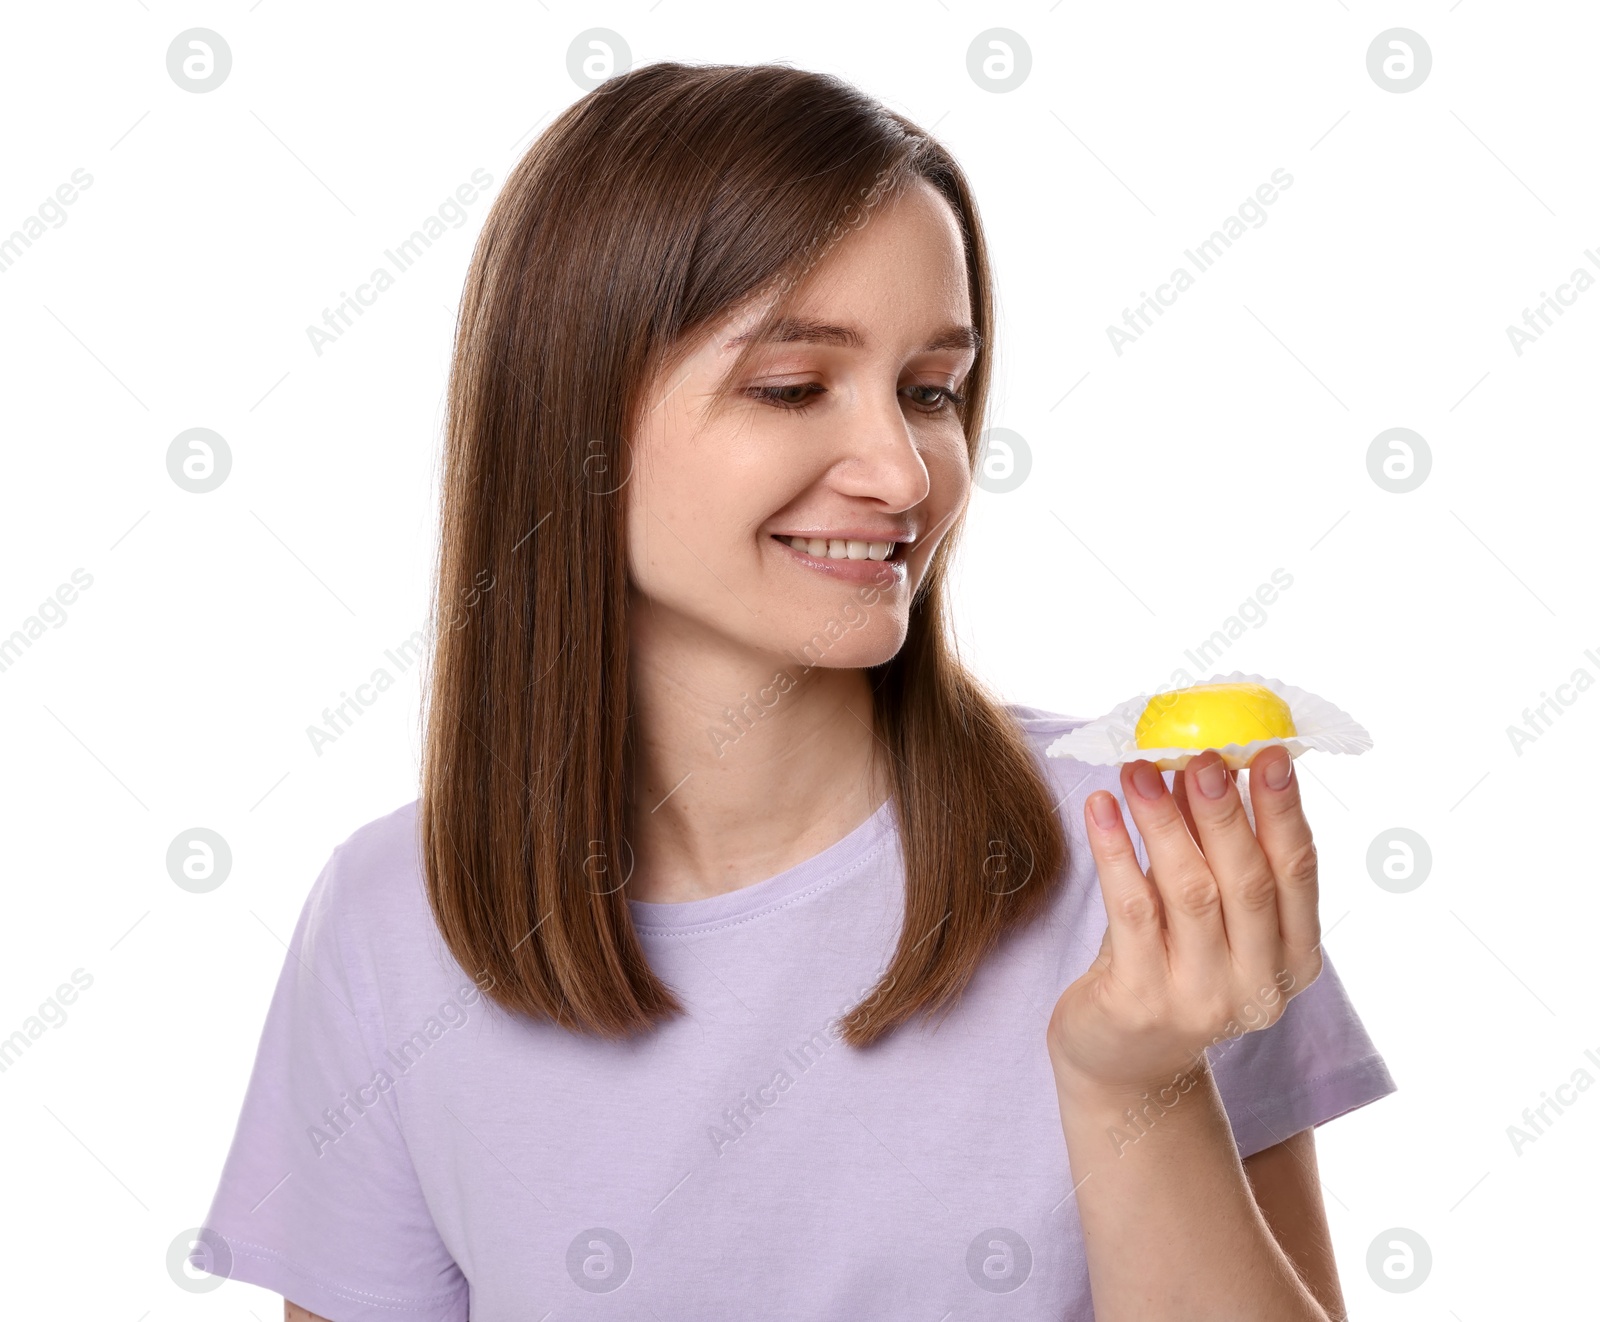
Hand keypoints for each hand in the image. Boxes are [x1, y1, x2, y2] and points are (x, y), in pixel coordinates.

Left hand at [1045, 746, 1323, 1097]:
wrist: (1121, 1062)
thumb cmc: (1167, 965)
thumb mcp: (1200, 908)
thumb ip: (1208, 845)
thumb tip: (1202, 760)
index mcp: (1293, 960)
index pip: (1298, 875)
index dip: (1284, 811)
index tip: (1268, 754)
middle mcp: (1256, 986)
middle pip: (1247, 882)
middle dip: (1225, 811)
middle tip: (1201, 754)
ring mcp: (1200, 999)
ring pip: (1190, 892)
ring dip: (1164, 822)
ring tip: (1139, 770)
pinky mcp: (1140, 1001)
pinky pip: (1130, 911)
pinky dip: (1115, 853)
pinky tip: (1100, 809)